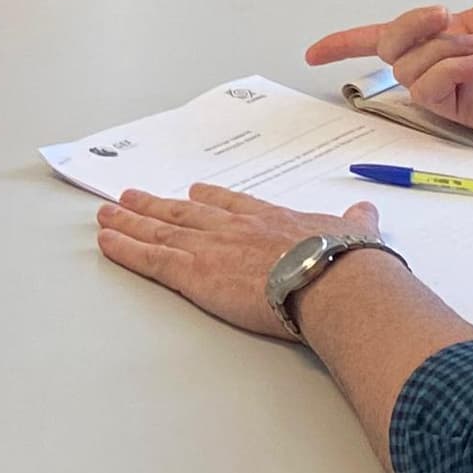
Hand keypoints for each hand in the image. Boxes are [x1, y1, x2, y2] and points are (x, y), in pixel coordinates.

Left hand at [95, 184, 382, 342]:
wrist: (334, 278)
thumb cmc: (348, 261)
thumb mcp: (355, 231)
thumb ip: (356, 221)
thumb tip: (366, 212)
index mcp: (271, 220)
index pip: (231, 206)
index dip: (208, 201)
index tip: (193, 193)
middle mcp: (234, 229)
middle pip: (184, 215)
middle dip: (155, 206)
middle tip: (131, 197)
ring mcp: (210, 248)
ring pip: (159, 232)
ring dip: (130, 222)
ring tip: (107, 213)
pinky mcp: (194, 274)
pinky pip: (150, 260)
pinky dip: (125, 249)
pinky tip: (106, 241)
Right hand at [309, 0, 472, 148]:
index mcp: (447, 34)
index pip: (385, 37)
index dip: (345, 43)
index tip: (315, 51)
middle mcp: (443, 61)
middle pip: (389, 47)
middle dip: (408, 27)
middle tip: (445, 16)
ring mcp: (452, 88)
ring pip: (408, 69)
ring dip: (441, 50)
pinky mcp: (464, 109)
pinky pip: (432, 90)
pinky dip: (449, 71)